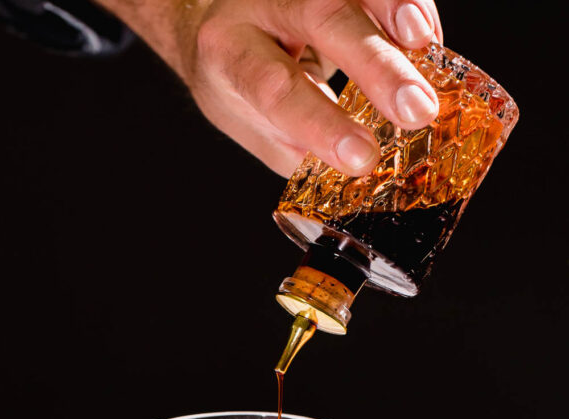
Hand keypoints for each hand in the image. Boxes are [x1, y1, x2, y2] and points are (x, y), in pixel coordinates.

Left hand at [181, 0, 442, 175]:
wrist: (218, 14)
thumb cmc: (239, 77)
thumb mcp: (252, 120)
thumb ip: (297, 145)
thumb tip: (355, 173)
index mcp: (229, 52)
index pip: (274, 87)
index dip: (320, 122)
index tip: (363, 157)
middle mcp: (259, 1)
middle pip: (322, 18)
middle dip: (376, 65)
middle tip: (416, 110)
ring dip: (398, 10)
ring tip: (429, 47)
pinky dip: (408, 3)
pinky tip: (427, 36)